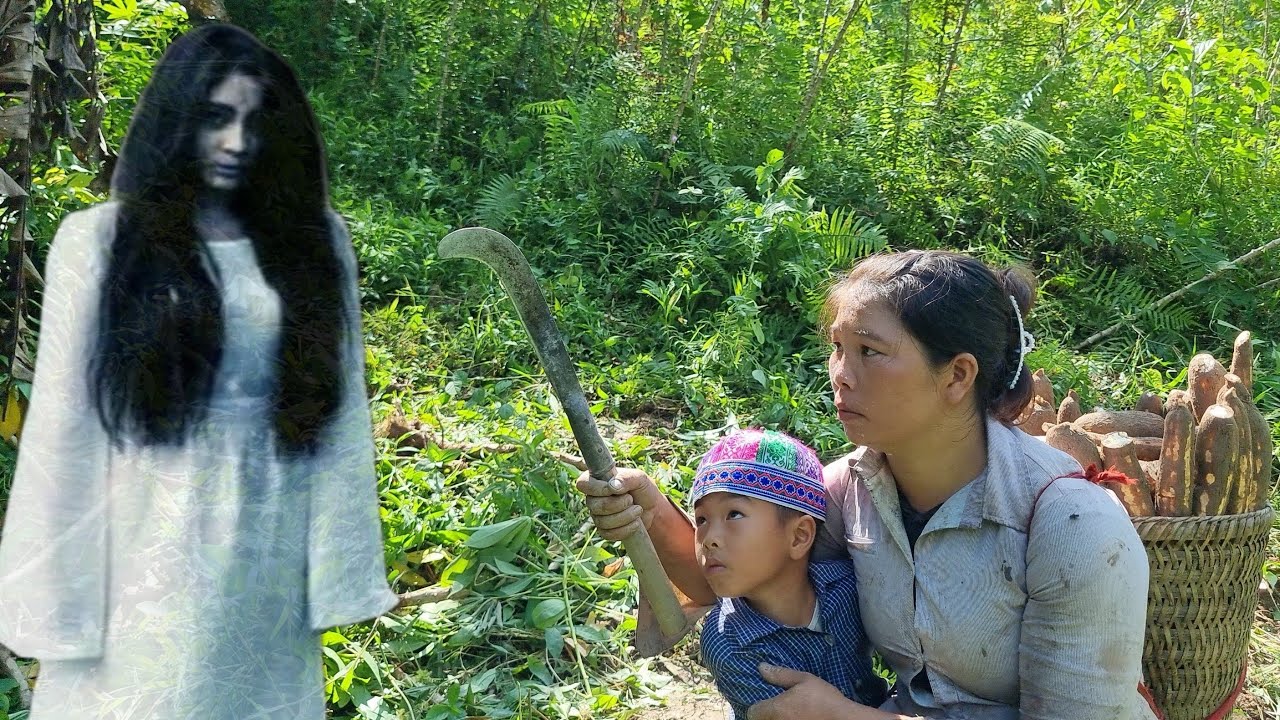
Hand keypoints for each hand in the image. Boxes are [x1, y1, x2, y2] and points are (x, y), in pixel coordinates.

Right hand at [574, 466, 663, 541]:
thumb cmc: (643, 489)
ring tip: (638, 510)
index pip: (583, 484)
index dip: (597, 489)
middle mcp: (593, 498)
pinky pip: (608, 534)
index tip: (615, 490)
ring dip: (625, 517)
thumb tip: (613, 486)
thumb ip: (626, 478)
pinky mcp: (604, 530)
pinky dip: (625, 529)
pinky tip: (636, 523)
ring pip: (602, 521)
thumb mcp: (639, 478)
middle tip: (631, 499)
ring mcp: (597, 516)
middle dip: (618, 504)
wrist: (653, 510)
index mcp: (597, 481)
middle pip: (595, 506)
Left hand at [746, 663, 864, 719]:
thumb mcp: (804, 679)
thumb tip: (761, 668)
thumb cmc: (823, 698)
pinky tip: (795, 716)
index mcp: (776, 709)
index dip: (756, 706)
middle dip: (765, 713)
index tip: (763, 700)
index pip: (753, 712)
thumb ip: (781, 675)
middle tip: (775, 705)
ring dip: (776, 718)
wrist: (844, 719)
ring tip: (786, 711)